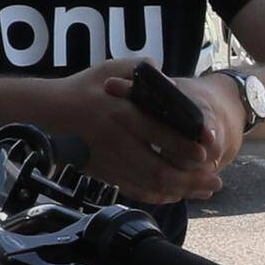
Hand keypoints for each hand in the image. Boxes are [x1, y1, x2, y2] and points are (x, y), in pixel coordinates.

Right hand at [66, 60, 229, 204]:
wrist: (48, 112)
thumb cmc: (84, 87)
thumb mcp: (113, 68)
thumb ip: (144, 71)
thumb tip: (171, 82)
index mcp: (123, 113)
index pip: (161, 135)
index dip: (186, 148)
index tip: (207, 153)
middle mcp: (119, 140)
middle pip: (161, 168)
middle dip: (192, 178)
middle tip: (215, 180)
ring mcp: (112, 161)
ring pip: (151, 184)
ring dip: (182, 191)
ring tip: (204, 191)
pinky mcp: (105, 174)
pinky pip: (136, 191)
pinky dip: (159, 196)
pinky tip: (177, 194)